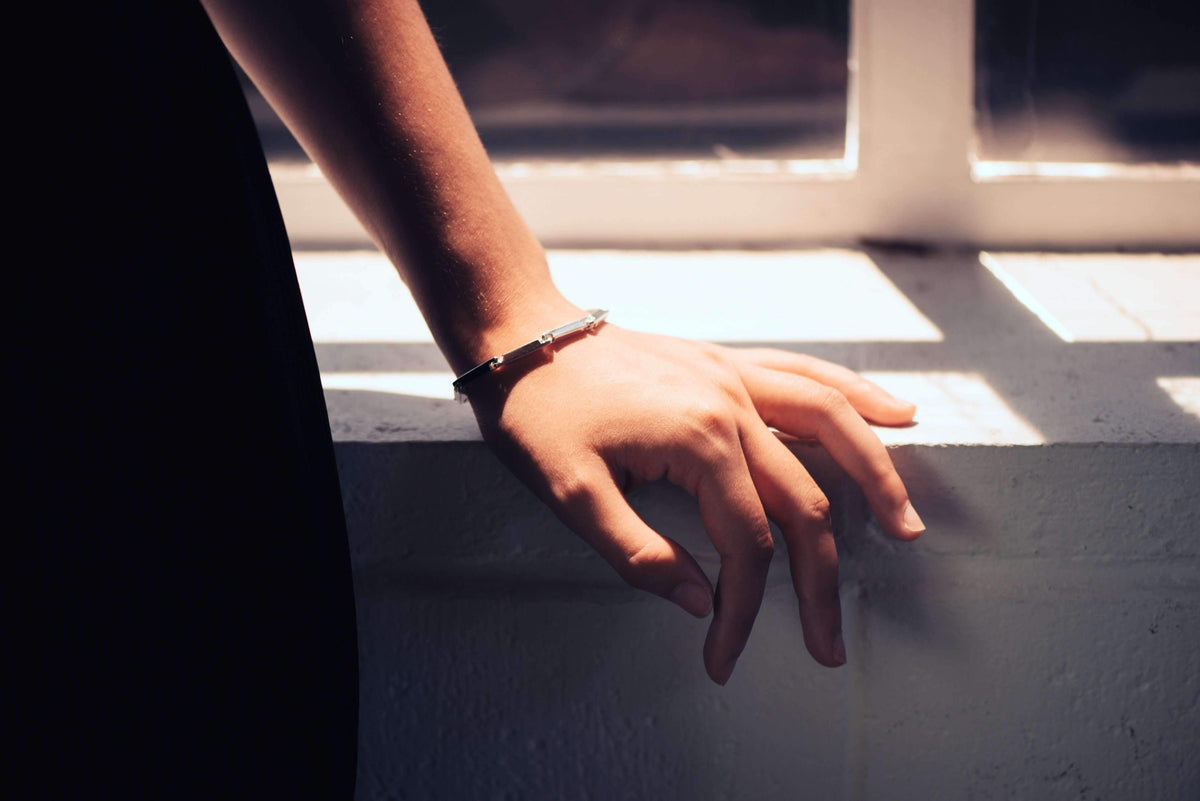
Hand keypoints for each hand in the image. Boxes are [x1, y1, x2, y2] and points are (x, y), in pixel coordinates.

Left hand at [465, 317, 922, 684]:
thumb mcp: (570, 496)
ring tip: (906, 526)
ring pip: (831, 426)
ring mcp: (733, 377)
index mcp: (698, 443)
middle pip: (803, 501)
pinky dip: (855, 395)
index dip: (741, 611)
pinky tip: (892, 412)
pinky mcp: (726, 363)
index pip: (746, 545)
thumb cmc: (537, 414)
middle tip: (828, 643)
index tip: (723, 658)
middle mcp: (731, 405)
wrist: (520, 336)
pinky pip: (807, 376)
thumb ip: (639, 555)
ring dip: (876, 477)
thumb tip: (703, 603)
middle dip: (819, 581)